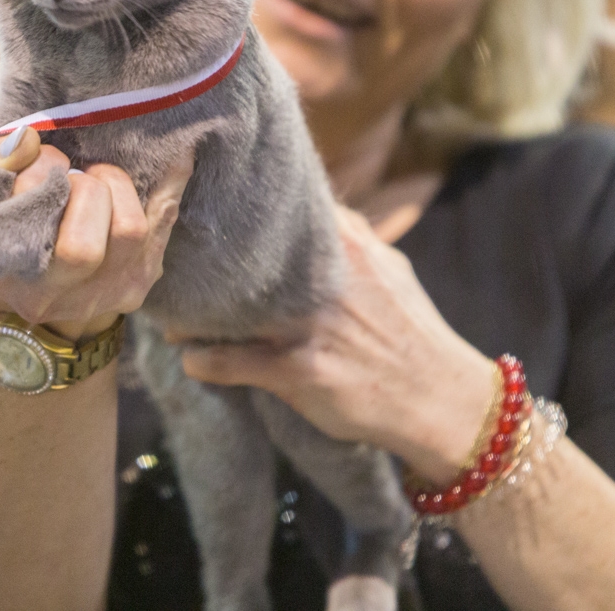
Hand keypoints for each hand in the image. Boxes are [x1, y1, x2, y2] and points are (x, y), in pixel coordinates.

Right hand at [0, 128, 192, 341]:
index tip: (43, 162)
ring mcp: (108, 292)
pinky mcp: (141, 280)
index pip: (32, 224)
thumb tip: (28, 141)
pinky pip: (164, 221)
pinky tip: (177, 156)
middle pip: (84, 244)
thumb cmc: (4, 230)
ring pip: (130, 231)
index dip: (39, 177)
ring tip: (97, 180)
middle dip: (82, 191)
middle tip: (73, 177)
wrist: (35, 289)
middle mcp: (63, 296)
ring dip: (115, 188)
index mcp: (14, 276)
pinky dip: (170, 185)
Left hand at [178, 207, 496, 483]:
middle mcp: (323, 277)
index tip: (205, 220)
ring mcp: (308, 323)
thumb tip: (316, 213)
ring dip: (193, 315)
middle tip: (173, 266)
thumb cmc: (412, 334)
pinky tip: (191, 359)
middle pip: (241, 258)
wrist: (442, 401)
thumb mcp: (390, 271)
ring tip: (172, 315)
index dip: (235, 216)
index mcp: (345, 245)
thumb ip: (352, 239)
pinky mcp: (299, 370)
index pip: (276, 213)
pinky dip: (203, 360)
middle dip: (204, 263)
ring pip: (227, 308)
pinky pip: (230, 361)